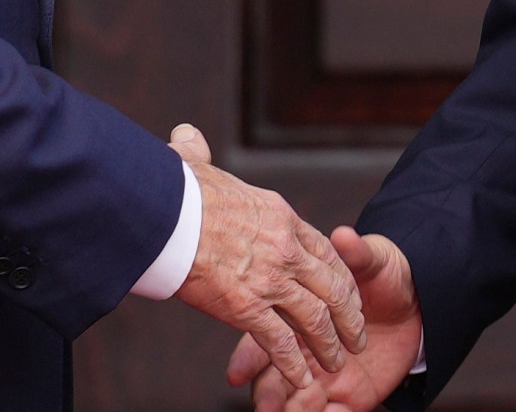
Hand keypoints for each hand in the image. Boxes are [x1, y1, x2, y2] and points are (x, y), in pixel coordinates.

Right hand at [169, 124, 368, 389]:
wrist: (160, 211)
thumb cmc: (172, 188)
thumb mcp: (195, 164)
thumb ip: (197, 153)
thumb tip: (186, 136)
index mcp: (279, 215)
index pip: (324, 250)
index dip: (339, 277)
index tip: (347, 294)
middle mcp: (284, 248)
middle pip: (331, 287)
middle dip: (348, 315)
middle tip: (356, 336)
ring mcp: (268, 278)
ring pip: (314, 318)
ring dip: (329, 344)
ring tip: (337, 363)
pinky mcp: (245, 306)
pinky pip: (280, 341)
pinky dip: (293, 364)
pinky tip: (302, 379)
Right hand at [227, 227, 420, 411]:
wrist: (422, 304)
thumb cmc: (388, 277)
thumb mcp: (375, 262)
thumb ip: (357, 254)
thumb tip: (345, 234)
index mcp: (300, 315)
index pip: (266, 337)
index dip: (249, 357)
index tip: (236, 373)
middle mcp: (306, 349)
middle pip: (274, 376)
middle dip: (267, 391)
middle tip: (263, 404)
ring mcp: (326, 375)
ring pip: (296, 401)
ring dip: (290, 409)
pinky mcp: (351, 396)